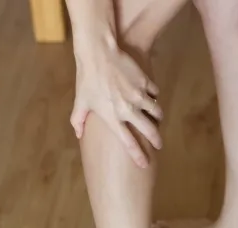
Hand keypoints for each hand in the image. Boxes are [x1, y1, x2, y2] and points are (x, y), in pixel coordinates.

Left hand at [70, 42, 162, 167]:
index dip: (138, 156)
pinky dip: (154, 97)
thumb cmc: (86, 79)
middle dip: (156, 141)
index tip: (145, 164)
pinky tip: (151, 97)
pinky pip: (155, 94)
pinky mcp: (144, 83)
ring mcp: (138, 96)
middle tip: (159, 145)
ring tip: (157, 120)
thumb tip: (78, 134)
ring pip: (156, 112)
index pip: (129, 143)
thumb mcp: (80, 101)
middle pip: (149, 131)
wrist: (98, 54)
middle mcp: (128, 110)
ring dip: (158, 118)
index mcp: (113, 118)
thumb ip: (78, 120)